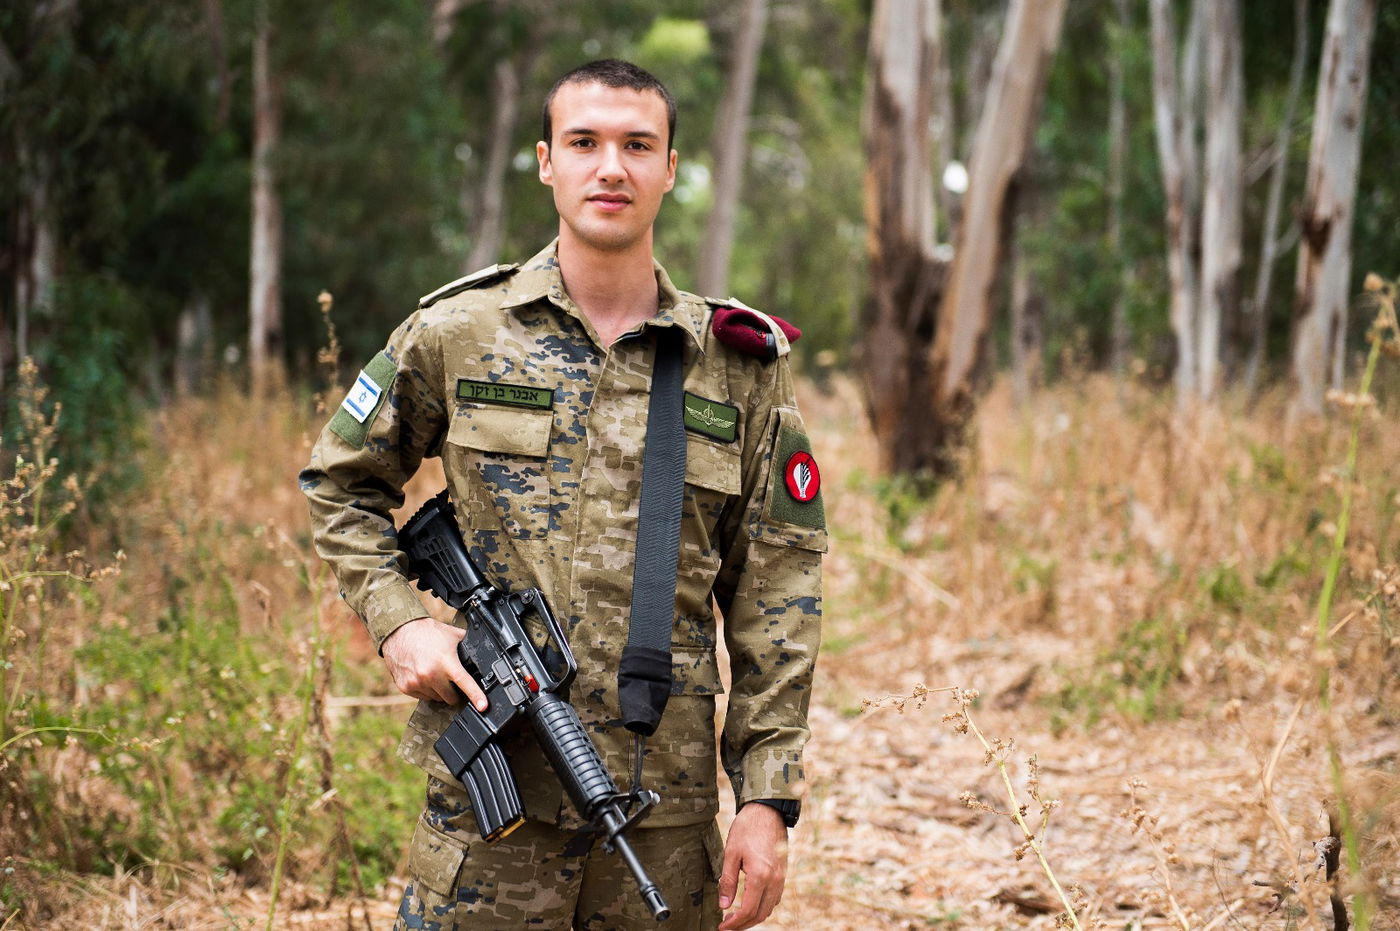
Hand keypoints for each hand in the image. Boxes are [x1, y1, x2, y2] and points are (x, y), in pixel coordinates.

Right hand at [380, 616, 487, 710]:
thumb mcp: (452, 635)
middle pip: (451, 697)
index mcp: (446, 661)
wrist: (399, 631)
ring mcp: (417, 682)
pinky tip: (423, 676)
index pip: (464, 682)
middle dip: (454, 691)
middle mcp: (431, 674)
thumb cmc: (427, 632)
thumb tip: (485, 651)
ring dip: (439, 691)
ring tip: (435, 673)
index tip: (483, 707)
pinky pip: (423, 698)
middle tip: (451, 678)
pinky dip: (426, 690)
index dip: (476, 696)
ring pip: (437, 699)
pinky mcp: (406, 687)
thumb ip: (468, 645)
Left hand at [718, 802, 788, 929]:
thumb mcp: (731, 853)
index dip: (734, 923)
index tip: (722, 926)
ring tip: (736, 917)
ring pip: (770, 908)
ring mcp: (781, 877)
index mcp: (760, 875)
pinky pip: (775, 898)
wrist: (767, 811)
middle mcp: (774, 880)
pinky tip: (750, 903)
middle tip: (728, 926)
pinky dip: (763, 906)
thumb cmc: (747, 828)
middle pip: (760, 914)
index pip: (747, 910)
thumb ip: (727, 881)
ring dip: (754, 917)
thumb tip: (724, 905)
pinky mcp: (783, 873)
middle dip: (743, 924)